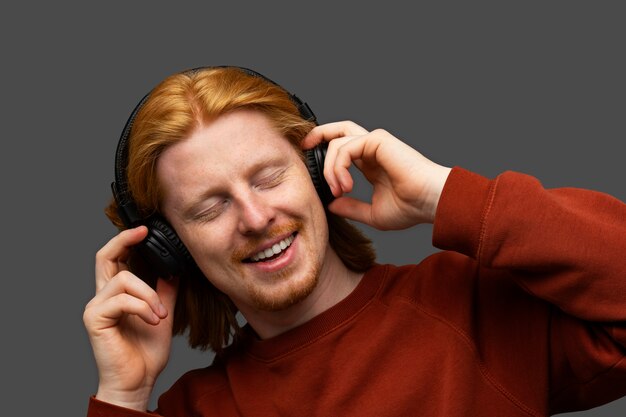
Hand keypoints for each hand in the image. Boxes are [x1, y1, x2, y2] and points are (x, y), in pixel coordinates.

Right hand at [83, 226, 177, 410]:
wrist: (138, 381)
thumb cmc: (146, 352)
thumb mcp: (162, 313)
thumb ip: (163, 291)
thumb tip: (173, 268)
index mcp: (117, 294)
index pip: (115, 258)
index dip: (126, 240)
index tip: (144, 229)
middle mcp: (102, 297)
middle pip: (104, 256)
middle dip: (124, 240)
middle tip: (143, 232)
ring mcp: (96, 307)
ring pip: (123, 279)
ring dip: (149, 295)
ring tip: (160, 315)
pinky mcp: (95, 319)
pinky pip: (122, 300)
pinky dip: (143, 307)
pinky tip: (153, 321)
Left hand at [302, 121, 451, 229]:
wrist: (430, 203)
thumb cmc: (411, 208)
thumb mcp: (372, 213)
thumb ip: (351, 207)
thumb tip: (331, 205)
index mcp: (371, 163)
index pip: (342, 148)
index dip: (324, 151)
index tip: (311, 166)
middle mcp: (372, 149)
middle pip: (339, 130)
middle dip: (317, 134)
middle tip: (303, 148)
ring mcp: (375, 142)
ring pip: (337, 142)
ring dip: (329, 168)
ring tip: (339, 190)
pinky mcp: (378, 140)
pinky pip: (345, 147)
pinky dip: (338, 166)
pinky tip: (346, 185)